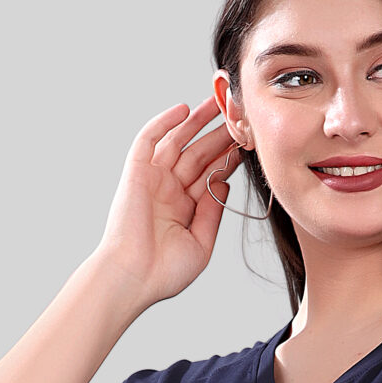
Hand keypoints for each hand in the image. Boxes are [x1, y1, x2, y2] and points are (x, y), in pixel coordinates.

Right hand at [94, 97, 240, 306]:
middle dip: (219, 135)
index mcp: (184, 208)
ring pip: (178, 142)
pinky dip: (165, 123)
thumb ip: (213, 212)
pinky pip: (149, 140)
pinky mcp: (136, 172)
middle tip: (239, 116)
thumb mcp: (201, 244)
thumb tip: (224, 181)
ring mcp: (153, 179)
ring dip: (197, 121)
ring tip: (218, 103)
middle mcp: (169, 190)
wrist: (133, 278)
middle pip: (198, 154)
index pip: (210, 175)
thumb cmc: (164, 272)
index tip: (248, 143)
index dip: (228, 157)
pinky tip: (184, 110)